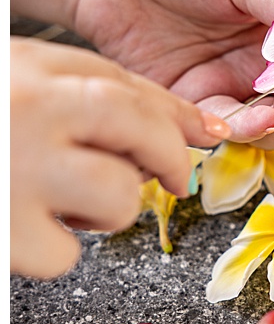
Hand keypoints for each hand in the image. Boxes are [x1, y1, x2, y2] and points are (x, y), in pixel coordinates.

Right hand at [11, 38, 230, 278]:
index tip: (203, 131)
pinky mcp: (5, 231)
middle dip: (168, 157)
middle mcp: (28, 111)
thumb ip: (68, 92)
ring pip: (119, 195)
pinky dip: (57, 249)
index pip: (123, 87)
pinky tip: (29, 231)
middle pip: (140, 130)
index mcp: (26, 70)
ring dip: (108, 207)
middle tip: (174, 176)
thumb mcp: (9, 80)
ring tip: (62, 202)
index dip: (172, 113)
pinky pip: (66, 254)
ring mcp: (18, 171)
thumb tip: (162, 124)